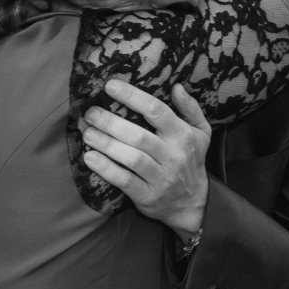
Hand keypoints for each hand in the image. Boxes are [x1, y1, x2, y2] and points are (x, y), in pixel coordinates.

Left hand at [81, 81, 210, 240]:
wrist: (192, 202)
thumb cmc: (192, 160)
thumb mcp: (201, 132)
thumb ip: (190, 108)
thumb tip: (177, 87)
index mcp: (183, 135)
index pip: (157, 111)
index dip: (132, 97)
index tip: (110, 86)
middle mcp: (173, 155)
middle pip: (139, 136)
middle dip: (111, 123)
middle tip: (91, 113)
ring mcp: (160, 177)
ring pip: (131, 158)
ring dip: (106, 144)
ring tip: (87, 133)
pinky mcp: (147, 195)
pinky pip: (124, 181)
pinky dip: (106, 169)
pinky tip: (90, 158)